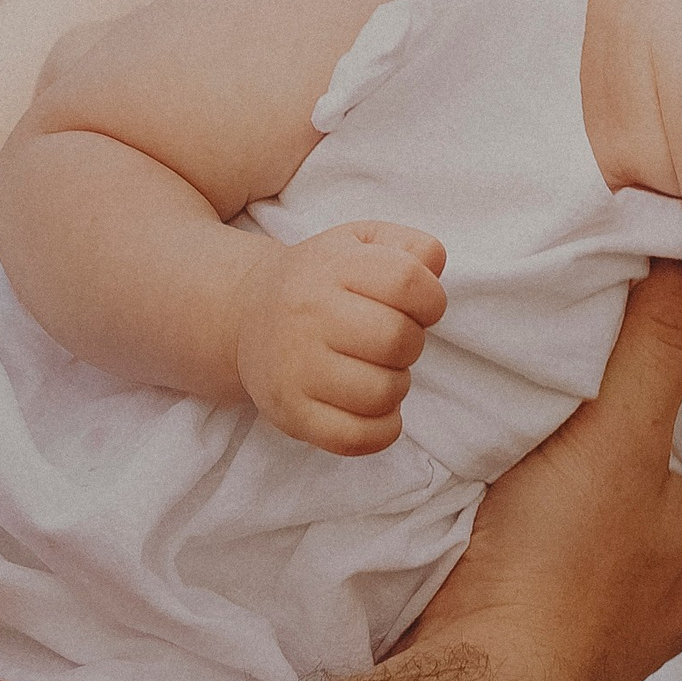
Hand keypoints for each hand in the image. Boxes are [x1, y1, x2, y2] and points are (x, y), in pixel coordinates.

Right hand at [234, 221, 447, 454]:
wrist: (247, 315)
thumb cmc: (320, 281)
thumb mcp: (360, 242)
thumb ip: (409, 246)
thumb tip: (434, 268)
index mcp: (331, 268)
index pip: (406, 281)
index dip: (431, 299)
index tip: (419, 308)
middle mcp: (308, 316)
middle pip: (398, 340)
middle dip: (411, 345)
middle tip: (391, 343)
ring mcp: (296, 369)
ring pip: (382, 393)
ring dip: (396, 386)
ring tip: (377, 372)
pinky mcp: (291, 413)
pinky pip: (356, 438)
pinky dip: (382, 430)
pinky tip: (376, 409)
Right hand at [408, 259, 681, 680]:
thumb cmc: (559, 578)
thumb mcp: (617, 436)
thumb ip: (663, 342)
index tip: (664, 313)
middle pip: (669, 461)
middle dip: (639, 412)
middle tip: (601, 349)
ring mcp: (620, 612)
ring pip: (613, 506)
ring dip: (585, 462)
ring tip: (551, 404)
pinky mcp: (559, 631)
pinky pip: (564, 545)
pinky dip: (546, 510)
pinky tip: (514, 482)